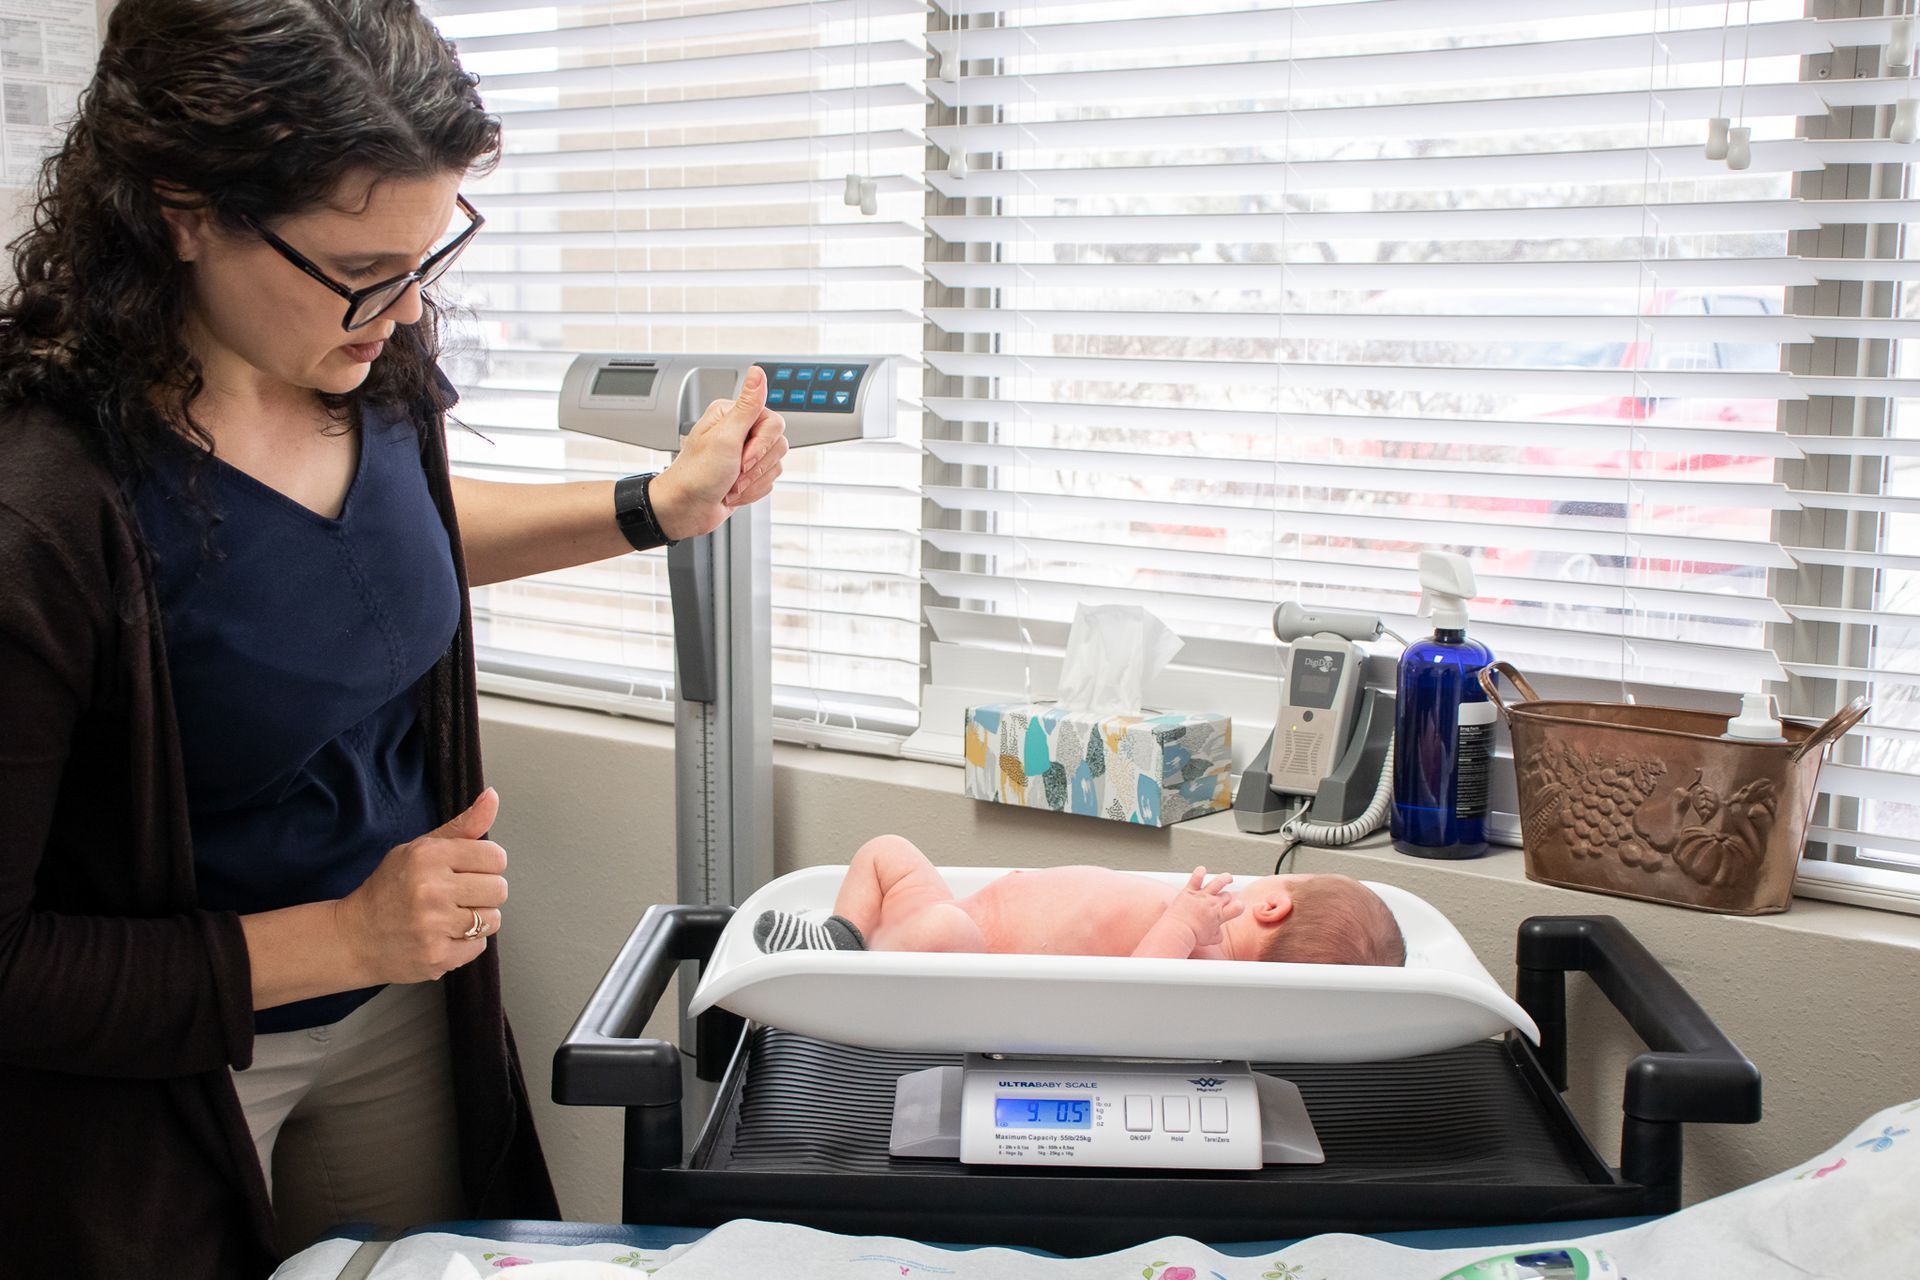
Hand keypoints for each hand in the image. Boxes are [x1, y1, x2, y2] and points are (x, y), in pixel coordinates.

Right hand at [334, 788, 509, 985]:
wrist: (354, 936)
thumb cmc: (390, 888)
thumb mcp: (421, 848)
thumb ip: (462, 827)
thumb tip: (492, 796)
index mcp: (429, 857)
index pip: (496, 857)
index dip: (487, 865)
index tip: (469, 870)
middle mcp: (431, 890)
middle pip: (499, 889)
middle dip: (483, 892)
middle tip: (459, 895)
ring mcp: (433, 926)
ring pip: (492, 919)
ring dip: (478, 919)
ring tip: (450, 916)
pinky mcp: (436, 956)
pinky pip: (479, 946)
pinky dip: (466, 943)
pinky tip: (442, 935)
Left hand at [649, 365, 788, 541]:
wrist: (685, 509)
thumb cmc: (697, 474)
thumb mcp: (725, 437)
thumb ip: (748, 405)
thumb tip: (758, 373)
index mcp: (732, 415)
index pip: (773, 422)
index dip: (762, 444)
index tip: (743, 456)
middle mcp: (740, 431)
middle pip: (778, 444)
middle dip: (757, 466)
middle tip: (734, 473)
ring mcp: (745, 454)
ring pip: (775, 465)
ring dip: (753, 481)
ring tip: (731, 484)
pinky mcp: (749, 474)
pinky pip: (769, 481)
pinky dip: (753, 491)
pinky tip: (734, 492)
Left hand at [1162, 866, 1241, 949]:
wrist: (1178, 931)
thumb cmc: (1193, 936)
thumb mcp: (1211, 939)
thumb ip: (1219, 934)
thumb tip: (1219, 932)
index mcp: (1220, 915)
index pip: (1238, 907)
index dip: (1239, 906)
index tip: (1237, 907)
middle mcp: (1213, 903)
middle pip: (1227, 895)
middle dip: (1227, 897)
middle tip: (1224, 898)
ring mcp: (1202, 896)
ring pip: (1218, 881)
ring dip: (1225, 878)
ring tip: (1228, 878)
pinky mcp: (1189, 891)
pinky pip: (1196, 877)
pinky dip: (1200, 872)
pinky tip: (1202, 870)